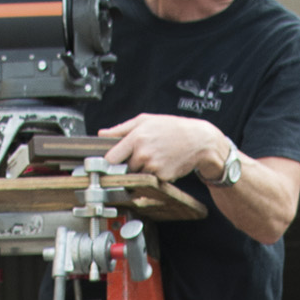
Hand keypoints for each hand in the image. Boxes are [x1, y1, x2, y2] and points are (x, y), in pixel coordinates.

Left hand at [97, 112, 228, 189]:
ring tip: (155, 156)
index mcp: (136, 138)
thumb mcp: (145, 120)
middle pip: (125, 168)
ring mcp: (153, 167)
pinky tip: (163, 163)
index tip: (111, 162)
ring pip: (137, 175)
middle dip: (130, 163)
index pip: (111, 158)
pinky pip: (151, 179)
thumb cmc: (172, 128)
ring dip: (142, 170)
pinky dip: (154, 174)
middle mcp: (143, 154)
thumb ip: (121, 129)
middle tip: (143, 154)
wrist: (198, 141)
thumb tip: (101, 134)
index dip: (110, 161)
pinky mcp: (162, 177)